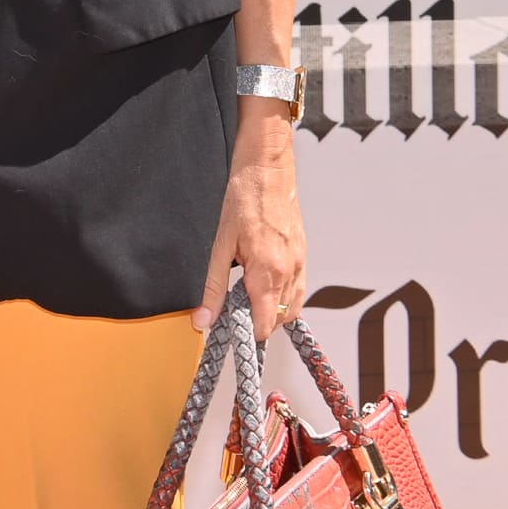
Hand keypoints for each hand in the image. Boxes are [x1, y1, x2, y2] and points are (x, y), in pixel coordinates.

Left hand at [197, 105, 306, 334]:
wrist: (269, 171)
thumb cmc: (243, 201)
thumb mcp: (219, 245)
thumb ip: (212, 287)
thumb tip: (203, 320)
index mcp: (268, 270)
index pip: (265, 322)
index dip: (248, 334)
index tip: (232, 337)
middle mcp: (290, 271)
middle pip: (279, 319)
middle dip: (258, 324)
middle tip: (233, 318)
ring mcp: (301, 264)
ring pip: (292, 307)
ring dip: (272, 313)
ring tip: (246, 303)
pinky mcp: (304, 256)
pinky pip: (298, 290)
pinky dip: (283, 298)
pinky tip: (263, 288)